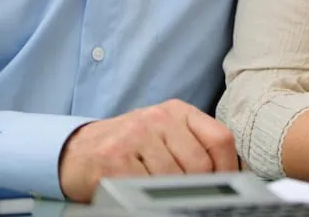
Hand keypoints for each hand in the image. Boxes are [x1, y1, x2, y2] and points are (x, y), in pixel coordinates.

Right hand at [58, 99, 237, 202]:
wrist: (78, 151)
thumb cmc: (128, 147)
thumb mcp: (165, 136)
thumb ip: (195, 146)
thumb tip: (231, 173)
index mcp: (178, 111)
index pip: (220, 139)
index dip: (229, 168)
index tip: (226, 185)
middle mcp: (158, 118)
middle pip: (200, 164)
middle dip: (197, 186)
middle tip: (185, 193)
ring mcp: (136, 136)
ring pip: (175, 179)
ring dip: (168, 193)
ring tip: (154, 190)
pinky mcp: (115, 158)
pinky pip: (146, 188)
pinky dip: (146, 197)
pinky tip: (137, 190)